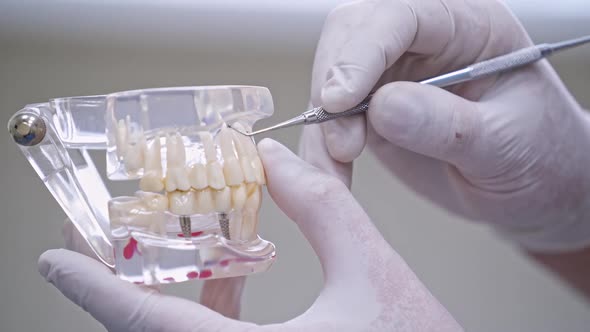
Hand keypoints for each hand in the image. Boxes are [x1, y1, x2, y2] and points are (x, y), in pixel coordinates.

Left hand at [39, 139, 460, 330]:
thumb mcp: (372, 270)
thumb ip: (323, 208)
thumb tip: (277, 159)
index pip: (150, 326)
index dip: (95, 290)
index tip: (55, 261)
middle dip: (123, 286)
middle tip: (100, 244)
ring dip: (166, 297)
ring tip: (168, 247)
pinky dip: (207, 313)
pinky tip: (229, 278)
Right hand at [301, 0, 589, 251]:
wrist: (534, 186)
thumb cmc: (539, 155)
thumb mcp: (506, 144)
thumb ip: (447, 125)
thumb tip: (380, 106)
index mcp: (469, 24)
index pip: (402, 15)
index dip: (362, 52)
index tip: (339, 101)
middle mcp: (424, 38)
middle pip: (352, 33)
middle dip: (332, 85)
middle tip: (340, 144)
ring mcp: (394, 72)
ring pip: (331, 73)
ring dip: (321, 123)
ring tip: (335, 167)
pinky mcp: (373, 106)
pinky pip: (331, 115)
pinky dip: (321, 143)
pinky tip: (332, 169)